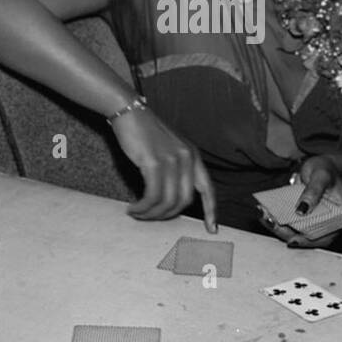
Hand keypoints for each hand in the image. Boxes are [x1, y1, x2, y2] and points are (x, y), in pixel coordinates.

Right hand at [112, 106, 217, 231]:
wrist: (130, 111)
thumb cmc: (145, 132)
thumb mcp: (169, 148)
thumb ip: (176, 169)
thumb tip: (171, 199)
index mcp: (193, 156)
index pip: (208, 188)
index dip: (211, 210)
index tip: (211, 229)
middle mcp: (187, 158)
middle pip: (184, 200)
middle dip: (167, 215)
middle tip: (150, 218)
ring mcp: (171, 160)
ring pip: (167, 201)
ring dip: (151, 214)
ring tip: (137, 214)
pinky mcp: (153, 163)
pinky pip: (151, 195)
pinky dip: (142, 207)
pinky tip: (133, 208)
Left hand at [259, 156, 341, 247]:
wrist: (319, 166)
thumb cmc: (325, 169)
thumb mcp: (321, 175)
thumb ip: (314, 190)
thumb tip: (302, 210)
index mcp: (340, 217)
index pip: (326, 236)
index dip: (309, 241)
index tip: (292, 240)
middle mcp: (326, 223)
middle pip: (307, 236)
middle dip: (286, 233)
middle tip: (269, 221)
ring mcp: (312, 222)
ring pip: (294, 231)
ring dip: (277, 226)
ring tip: (262, 214)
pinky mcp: (300, 218)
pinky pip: (287, 222)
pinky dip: (275, 218)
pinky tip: (263, 210)